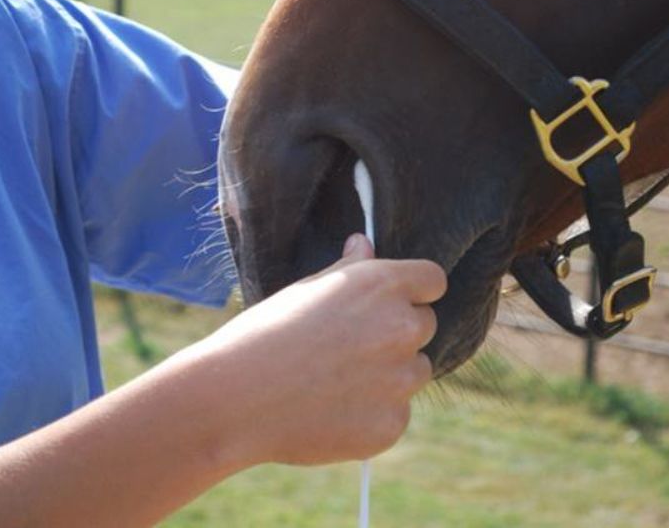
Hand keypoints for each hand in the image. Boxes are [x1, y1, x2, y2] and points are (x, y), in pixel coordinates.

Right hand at [185, 234, 445, 465]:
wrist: (237, 398)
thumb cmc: (264, 334)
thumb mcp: (305, 290)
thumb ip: (348, 270)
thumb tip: (365, 245)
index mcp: (382, 285)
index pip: (432, 280)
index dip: (414, 291)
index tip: (395, 302)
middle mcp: (401, 327)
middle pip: (425, 325)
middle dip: (397, 333)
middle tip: (350, 346)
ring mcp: (400, 379)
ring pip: (414, 371)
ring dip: (390, 375)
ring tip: (336, 381)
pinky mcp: (392, 423)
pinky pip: (395, 414)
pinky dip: (373, 414)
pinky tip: (331, 412)